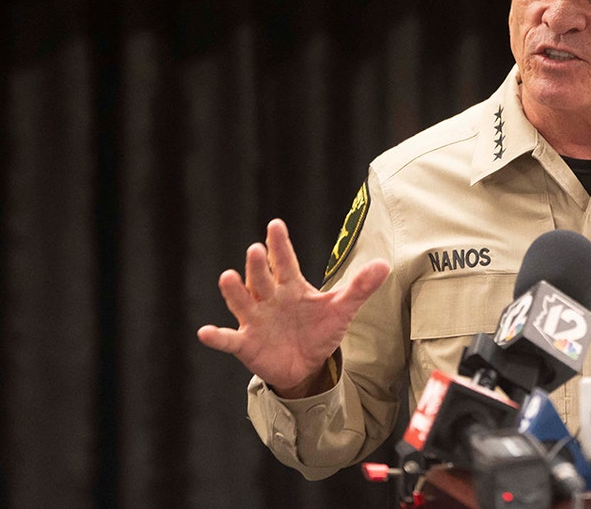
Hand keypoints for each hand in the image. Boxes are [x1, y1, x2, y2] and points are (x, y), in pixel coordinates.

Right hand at [197, 218, 390, 397]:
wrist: (306, 364)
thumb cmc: (320, 329)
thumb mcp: (342, 308)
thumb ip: (360, 287)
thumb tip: (385, 264)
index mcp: (291, 286)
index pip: (285, 261)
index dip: (280, 244)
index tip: (275, 225)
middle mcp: (269, 298)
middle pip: (261, 278)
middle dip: (258, 265)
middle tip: (255, 249)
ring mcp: (255, 320)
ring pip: (241, 302)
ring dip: (234, 291)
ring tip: (227, 277)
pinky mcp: (246, 343)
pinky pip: (228, 339)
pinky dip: (217, 336)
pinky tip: (206, 332)